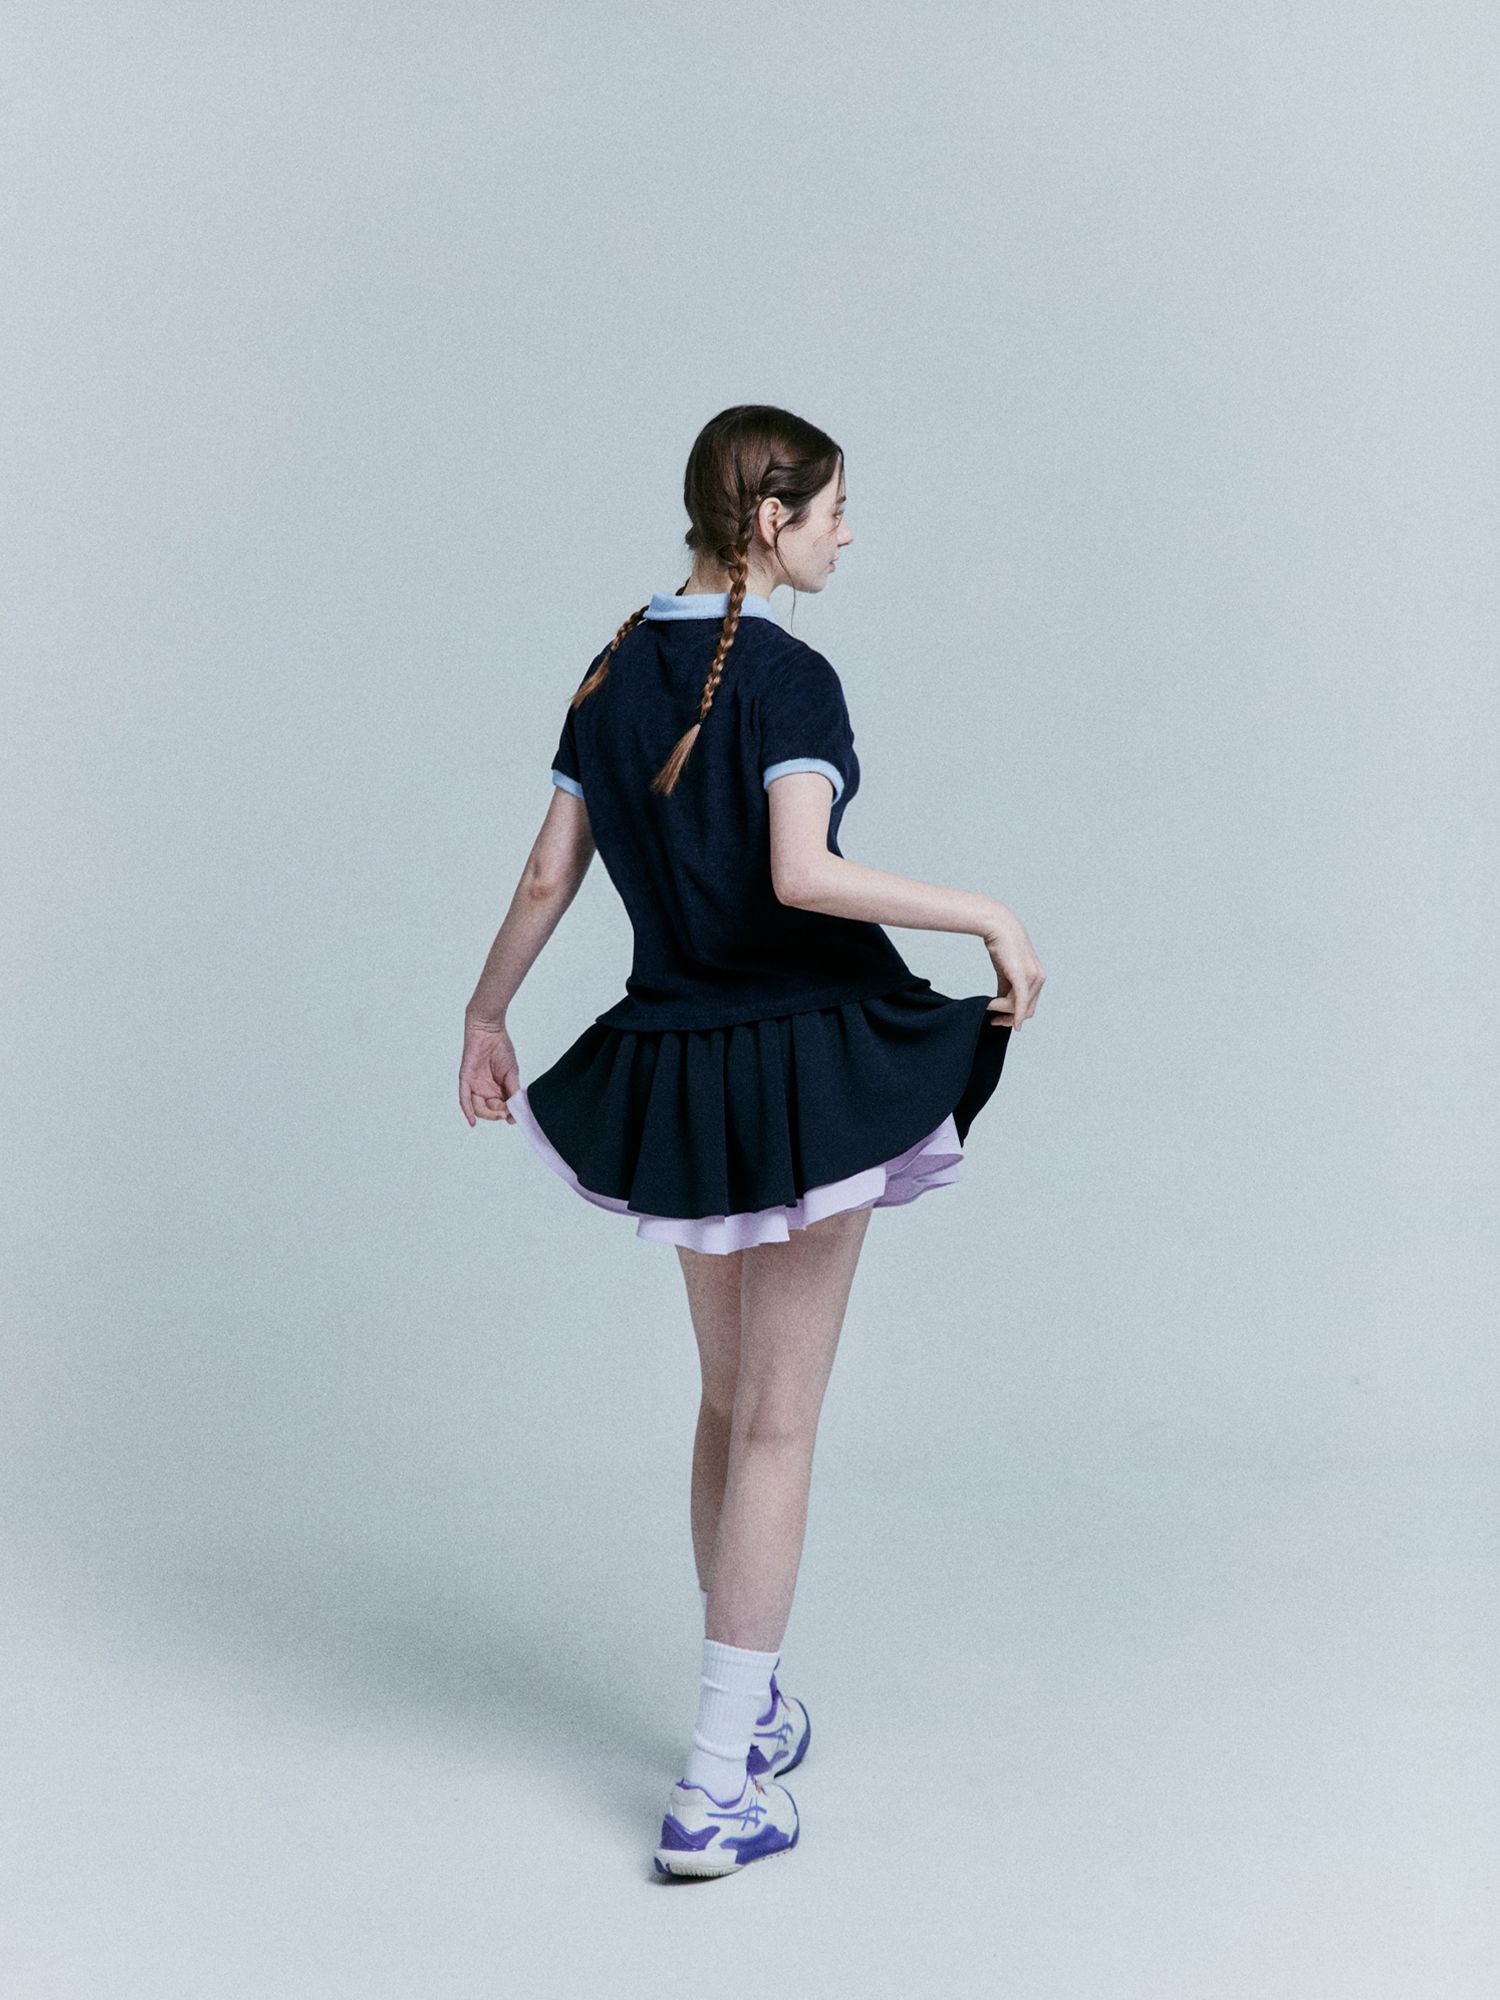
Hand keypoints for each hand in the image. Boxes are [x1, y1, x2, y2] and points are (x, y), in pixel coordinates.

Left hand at [460, 1015, 519, 1124]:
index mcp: (497, 1089)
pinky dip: (468, 1111)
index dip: (507, 1114)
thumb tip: (516, 1110)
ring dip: (488, 1113)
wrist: (489, 1030)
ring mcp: (475, 1086)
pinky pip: (464, 1099)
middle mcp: (485, 1090)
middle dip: (498, 1114)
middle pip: (489, 1111)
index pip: (501, 1108)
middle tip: (506, 1112)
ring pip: (478, 1108)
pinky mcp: (466, 1080)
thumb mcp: (511, 1073)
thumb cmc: (501, 1048)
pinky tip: (472, 1122)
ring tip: (499, 1110)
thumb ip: (513, 1091)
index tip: (514, 1118)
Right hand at [981, 908, 1044, 1030]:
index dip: (1014, 1016)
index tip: (997, 1018)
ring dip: (1001, 1010)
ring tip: (987, 1004)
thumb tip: (999, 1005)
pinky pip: (1020, 1001)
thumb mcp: (1006, 971)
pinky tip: (1007, 1021)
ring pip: (1019, 1007)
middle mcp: (1039, 978)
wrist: (999, 926)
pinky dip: (1015, 1014)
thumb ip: (1006, 988)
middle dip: (1009, 1018)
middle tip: (993, 1020)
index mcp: (1038, 977)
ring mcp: (1033, 977)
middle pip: (1026, 1010)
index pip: (1029, 1005)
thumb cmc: (1001, 946)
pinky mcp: (1022, 976)